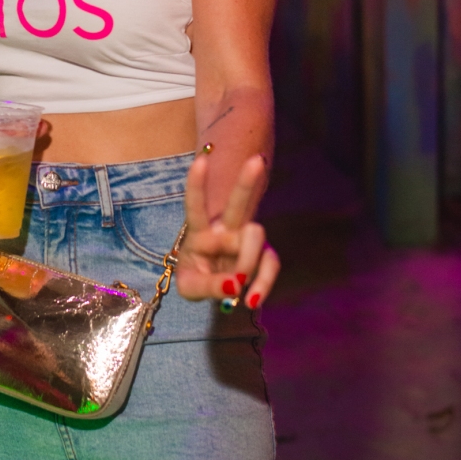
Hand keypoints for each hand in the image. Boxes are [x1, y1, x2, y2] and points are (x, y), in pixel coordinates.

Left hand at [176, 154, 279, 308]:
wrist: (217, 288)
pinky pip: (269, 264)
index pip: (196, 205)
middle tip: (256, 161)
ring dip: (247, 260)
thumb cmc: (197, 278)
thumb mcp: (190, 288)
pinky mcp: (264, 255)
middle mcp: (226, 228)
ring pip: (255, 234)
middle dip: (247, 181)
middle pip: (238, 202)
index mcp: (200, 230)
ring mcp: (247, 240)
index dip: (197, 183)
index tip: (200, 160)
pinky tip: (252, 299)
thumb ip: (208, 286)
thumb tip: (235, 284)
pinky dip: (263, 283)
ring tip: (237, 283)